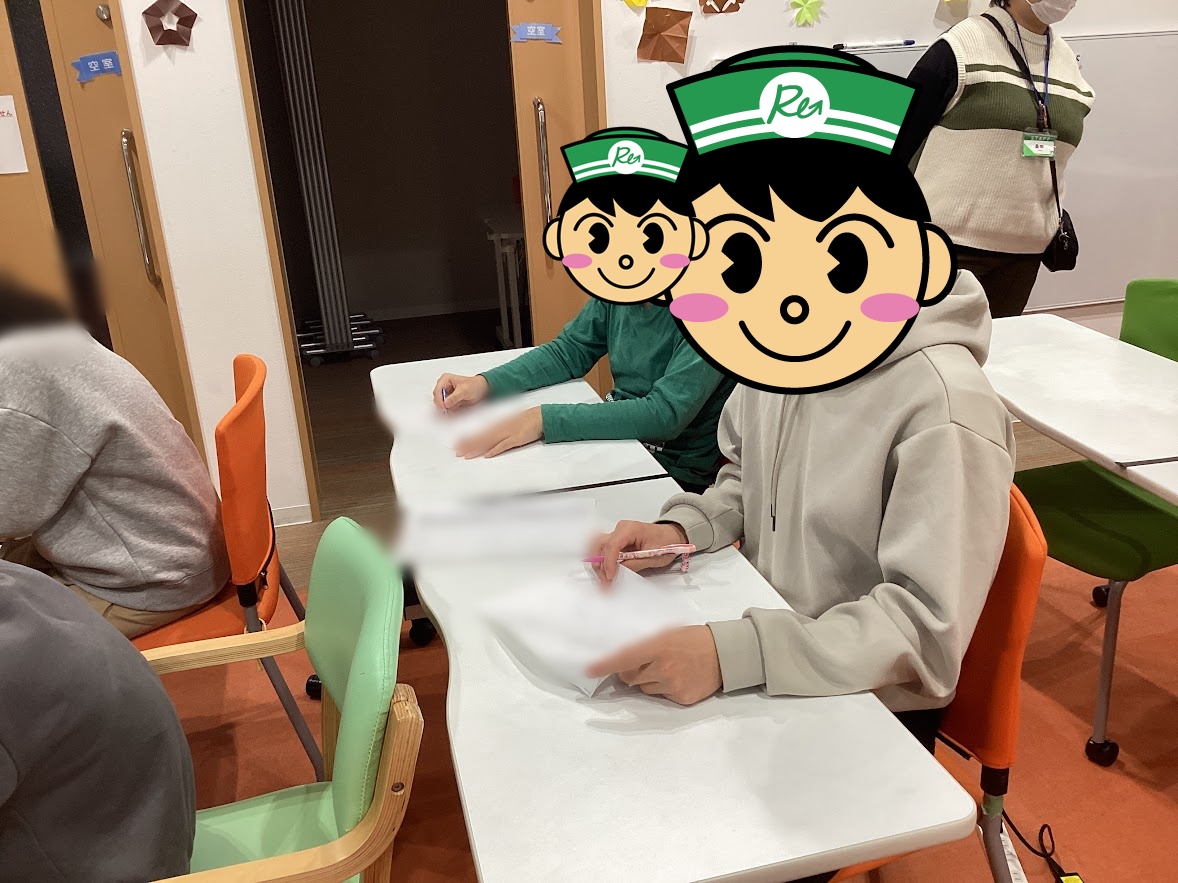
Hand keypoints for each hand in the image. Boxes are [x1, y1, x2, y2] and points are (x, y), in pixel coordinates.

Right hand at [432, 373, 488, 411]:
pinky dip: (450, 411)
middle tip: (447, 412)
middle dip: (442, 406)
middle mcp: (444, 386)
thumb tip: (445, 404)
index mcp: (445, 379)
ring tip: (454, 411)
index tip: (443, 407)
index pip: (437, 391)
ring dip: (446, 410)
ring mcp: (446, 394)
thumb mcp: (464, 391)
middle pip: (437, 398)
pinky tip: (455, 412)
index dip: (439, 400)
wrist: (481, 389)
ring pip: (441, 404)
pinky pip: (447, 408)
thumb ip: (454, 397)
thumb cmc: (473, 385)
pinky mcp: (450, 401)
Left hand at [454, 407, 542, 458]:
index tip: (458, 443)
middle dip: (468, 445)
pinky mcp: (515, 439)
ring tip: (466, 455)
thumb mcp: (509, 424)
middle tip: (457, 451)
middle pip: (481, 438)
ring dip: (476, 449)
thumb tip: (489, 436)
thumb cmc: (525, 421)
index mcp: (497, 425)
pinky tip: (486, 455)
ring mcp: (507, 434)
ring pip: (488, 442)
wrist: (539, 417)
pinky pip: (503, 446)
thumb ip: (499, 430)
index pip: (479, 433)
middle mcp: (499, 429)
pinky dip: (494, 450)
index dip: (468, 439)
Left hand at [587, 625, 721, 705]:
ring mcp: (672, 685)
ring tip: (666, 667)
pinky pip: (661, 697)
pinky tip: (677, 677)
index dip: (605, 664)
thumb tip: (621, 653)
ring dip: (647, 680)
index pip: (624, 657)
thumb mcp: (668, 632)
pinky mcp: (680, 698)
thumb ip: (645, 643)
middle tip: (644, 662)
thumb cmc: (693, 638)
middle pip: (630, 677)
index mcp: (658, 646)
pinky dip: (663, 689)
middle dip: (630, 671)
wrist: (724, 654)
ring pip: (644, 688)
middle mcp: (662, 668)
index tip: (589, 670)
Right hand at [589, 520, 687, 584]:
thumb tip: (618, 573)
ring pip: (598, 546)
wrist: (671, 536)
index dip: (609, 562)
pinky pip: (604, 549)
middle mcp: (620, 529)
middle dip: (600, 565)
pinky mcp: (617, 541)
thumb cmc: (665, 543)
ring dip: (598, 563)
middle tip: (605, 583)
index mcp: (630, 529)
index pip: (612, 545)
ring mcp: (617, 534)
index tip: (610, 577)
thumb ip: (634, 564)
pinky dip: (602, 561)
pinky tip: (606, 573)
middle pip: (600, 545)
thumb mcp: (653, 557)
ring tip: (604, 580)